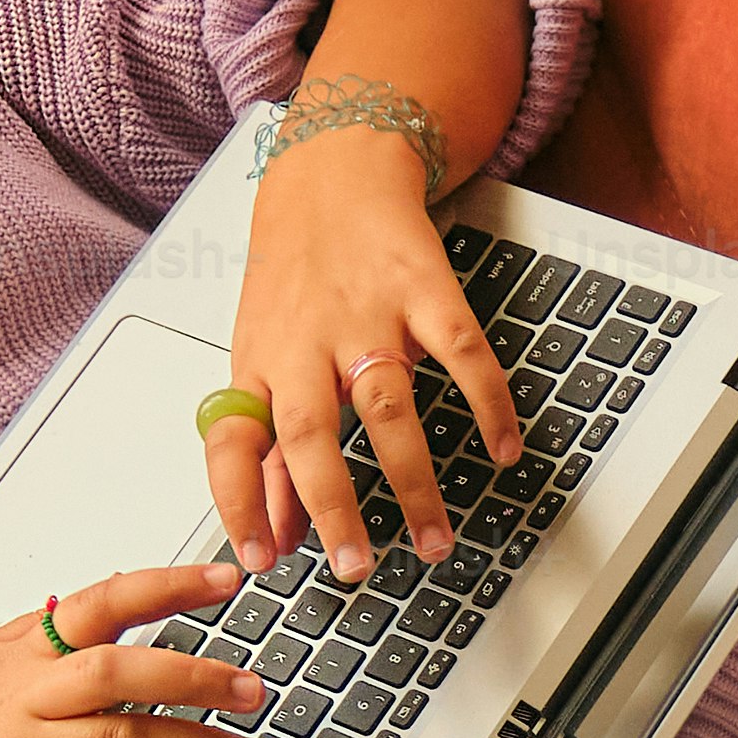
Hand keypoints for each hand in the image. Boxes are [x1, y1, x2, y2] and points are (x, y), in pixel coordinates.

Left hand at [220, 134, 522, 584]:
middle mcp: (309, 344)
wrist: (331, 171)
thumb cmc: (294, 274)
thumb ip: (268, 452)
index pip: (233, 443)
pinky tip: (503, 451)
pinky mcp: (426, 290)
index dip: (240, 503)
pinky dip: (487, 406)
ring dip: (413, 482)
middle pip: (312, 434)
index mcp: (261, 364)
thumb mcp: (263, 359)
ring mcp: (369, 316)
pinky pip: (462, 354)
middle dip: (333, 508)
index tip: (258, 560)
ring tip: (432, 540)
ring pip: (388, 409)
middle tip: (357, 566)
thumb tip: (272, 537)